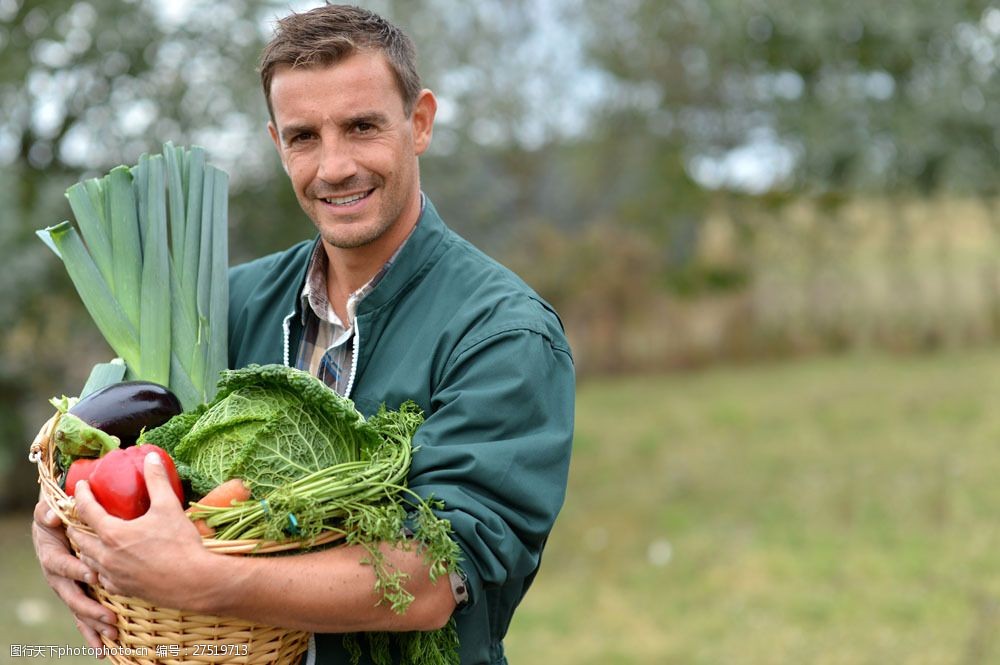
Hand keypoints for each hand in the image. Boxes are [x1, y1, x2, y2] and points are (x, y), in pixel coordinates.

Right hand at [31, 497, 116, 653]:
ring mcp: (68, 589)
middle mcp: (59, 579)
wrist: (55, 526)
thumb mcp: (49, 512)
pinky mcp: (77, 596)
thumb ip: (48, 512)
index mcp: (53, 557)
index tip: (94, 575)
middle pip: (73, 596)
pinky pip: (83, 617)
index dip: (77, 570)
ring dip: (95, 625)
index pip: (64, 566)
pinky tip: (104, 648)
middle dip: (91, 609)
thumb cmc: (57, 517)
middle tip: (110, 618)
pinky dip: (93, 632)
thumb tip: (53, 516)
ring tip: (112, 636)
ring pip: (79, 611)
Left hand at [69, 452, 209, 609]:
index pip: (86, 510)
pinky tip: (109, 562)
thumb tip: (152, 457)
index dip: (81, 495)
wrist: (192, 581)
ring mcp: (112, 575)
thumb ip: (157, 480)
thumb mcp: (168, 506)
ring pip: (86, 559)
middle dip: (76, 523)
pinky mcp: (122, 589)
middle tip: (82, 512)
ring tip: (93, 536)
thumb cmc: (179, 544)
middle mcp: (106, 556)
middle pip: (79, 537)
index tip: (80, 486)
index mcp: (112, 534)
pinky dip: (99, 566)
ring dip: (85, 546)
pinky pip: (100, 577)